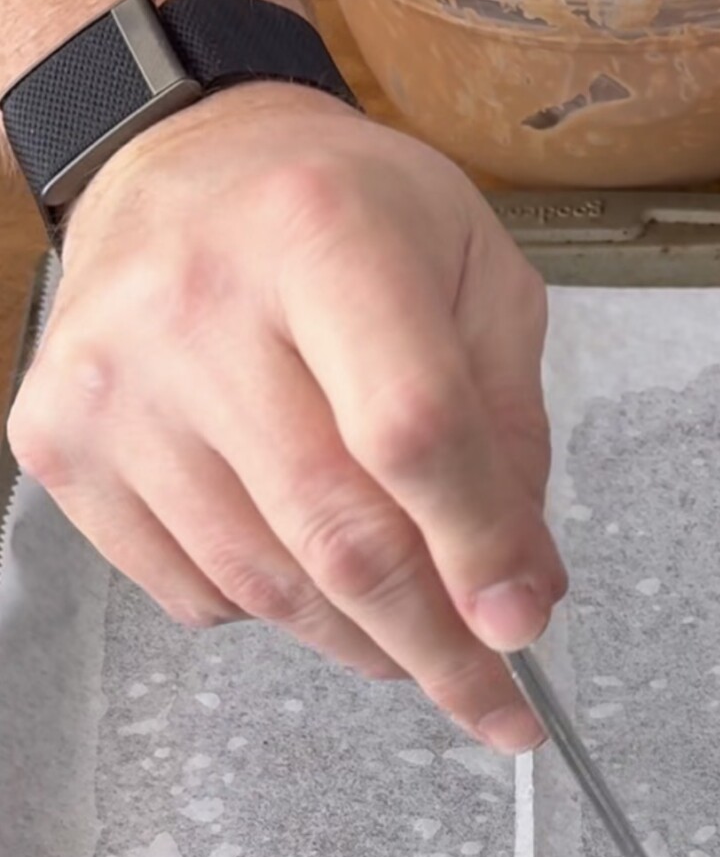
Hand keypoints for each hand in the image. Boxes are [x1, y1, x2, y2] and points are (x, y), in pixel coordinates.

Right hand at [6, 83, 564, 751]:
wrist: (179, 164)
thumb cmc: (341, 215)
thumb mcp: (472, 276)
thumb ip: (511, 431)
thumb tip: (519, 594)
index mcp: (322, 232)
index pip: (410, 433)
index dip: (476, 550)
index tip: (521, 630)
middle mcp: (198, 304)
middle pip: (337, 536)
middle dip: (432, 645)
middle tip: (488, 693)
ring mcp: (116, 382)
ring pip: (265, 586)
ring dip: (358, 638)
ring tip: (407, 630)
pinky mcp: (61, 442)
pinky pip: (192, 592)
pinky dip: (269, 610)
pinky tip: (299, 557)